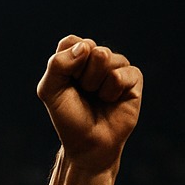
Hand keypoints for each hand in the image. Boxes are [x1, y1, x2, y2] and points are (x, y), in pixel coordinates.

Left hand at [36, 36, 142, 173]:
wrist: (89, 144)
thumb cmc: (69, 118)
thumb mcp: (50, 91)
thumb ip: (57, 65)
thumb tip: (86, 47)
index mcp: (77, 57)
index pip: (71, 41)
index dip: (66, 63)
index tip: (67, 83)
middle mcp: (98, 58)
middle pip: (89, 46)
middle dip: (80, 75)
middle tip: (83, 93)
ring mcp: (117, 66)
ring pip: (105, 57)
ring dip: (95, 84)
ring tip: (97, 98)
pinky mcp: (134, 77)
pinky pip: (120, 74)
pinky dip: (111, 91)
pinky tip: (112, 101)